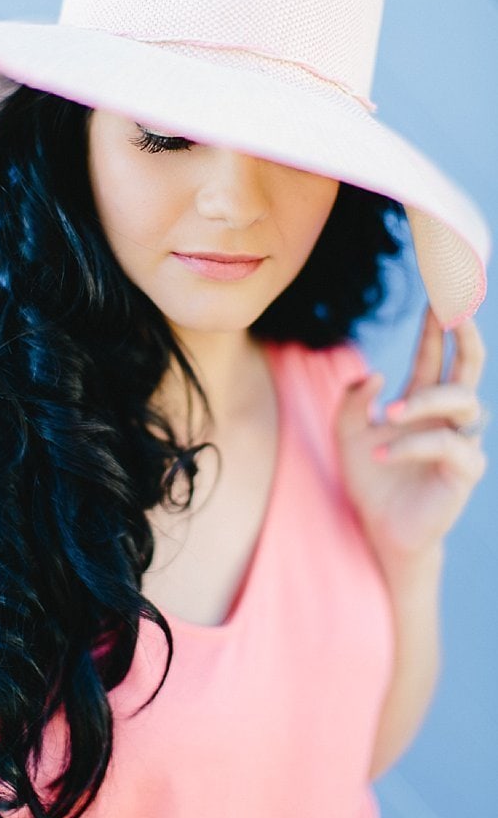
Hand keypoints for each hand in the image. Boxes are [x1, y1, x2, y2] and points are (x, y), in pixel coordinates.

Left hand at [336, 307, 487, 572]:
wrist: (380, 530)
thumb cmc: (369, 478)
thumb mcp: (347, 433)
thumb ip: (354, 400)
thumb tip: (375, 374)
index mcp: (422, 402)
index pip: (434, 354)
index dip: (435, 323)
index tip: (437, 287)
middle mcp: (448, 417)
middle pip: (469, 367)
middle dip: (463, 334)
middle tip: (451, 308)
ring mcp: (461, 442)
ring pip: (464, 403)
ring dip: (425, 401)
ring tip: (387, 416)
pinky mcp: (465, 472)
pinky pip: (447, 445)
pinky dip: (412, 444)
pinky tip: (380, 454)